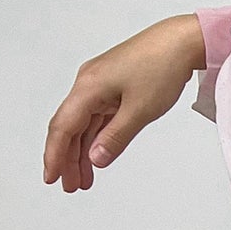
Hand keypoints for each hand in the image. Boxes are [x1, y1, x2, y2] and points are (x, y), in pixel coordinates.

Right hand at [44, 14, 204, 191]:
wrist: (179, 43)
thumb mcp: (140, 111)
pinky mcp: (112, 88)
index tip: (51, 177)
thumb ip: (116, 137)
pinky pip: (97, 118)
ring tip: (83, 180)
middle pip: (69, 127)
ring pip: (83, 125)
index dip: (55, 154)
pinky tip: (95, 156)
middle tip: (69, 186)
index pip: (63, 127)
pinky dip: (95, 138)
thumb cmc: (160, 70)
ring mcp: (99, 86)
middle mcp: (88, 85)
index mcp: (88, 88)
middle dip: (67, 158)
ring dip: (81, 152)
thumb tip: (95, 159)